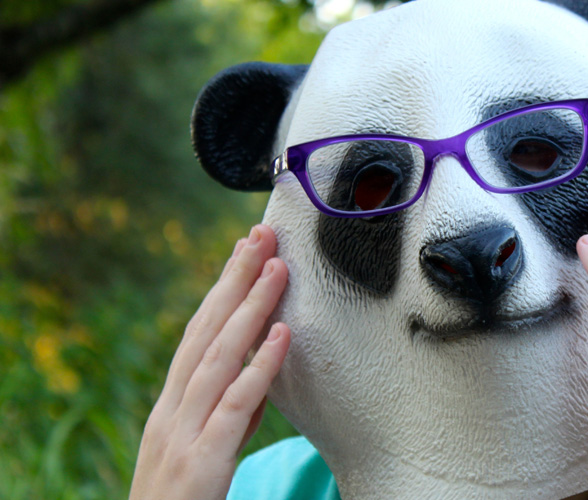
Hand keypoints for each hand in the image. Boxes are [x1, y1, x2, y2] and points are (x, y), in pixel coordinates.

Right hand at [130, 225, 289, 499]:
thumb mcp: (202, 446)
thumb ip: (230, 408)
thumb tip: (262, 367)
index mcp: (173, 404)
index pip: (199, 332)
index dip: (222, 289)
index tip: (245, 250)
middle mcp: (173, 409)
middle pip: (206, 331)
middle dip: (234, 280)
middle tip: (262, 235)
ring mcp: (184, 434)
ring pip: (219, 358)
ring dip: (250, 309)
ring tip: (278, 269)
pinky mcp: (201, 463)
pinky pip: (235, 408)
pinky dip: (259, 368)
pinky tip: (282, 336)